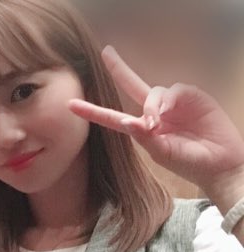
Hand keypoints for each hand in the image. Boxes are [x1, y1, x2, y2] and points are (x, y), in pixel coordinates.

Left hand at [69, 46, 243, 197]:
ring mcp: (173, 103)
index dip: (92, 111)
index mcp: (142, 129)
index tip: (70, 105)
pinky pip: (175, 90)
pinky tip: (165, 113)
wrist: (219, 163)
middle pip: (132, 85)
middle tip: (105, 52)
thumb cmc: (188, 161)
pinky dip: (166, 100)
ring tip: (156, 123)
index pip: (112, 117)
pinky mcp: (192, 96)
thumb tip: (125, 121)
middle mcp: (155, 112)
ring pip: (154, 92)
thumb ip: (143, 136)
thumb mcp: (161, 152)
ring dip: (151, 105)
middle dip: (118, 68)